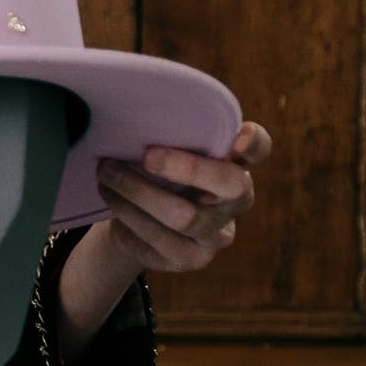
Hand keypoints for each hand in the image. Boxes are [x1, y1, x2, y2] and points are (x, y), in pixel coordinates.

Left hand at [90, 124, 269, 275]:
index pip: (259, 149)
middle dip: (184, 167)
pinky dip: (127, 220)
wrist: (141, 222)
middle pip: (227, 185)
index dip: (254, 143)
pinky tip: (112, 205)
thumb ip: (172, 134)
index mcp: (235, 163)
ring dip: (136, 193)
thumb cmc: (158, 171)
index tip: (238, 138)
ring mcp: (216, 235)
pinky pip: (157, 241)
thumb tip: (138, 106)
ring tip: (106, 175)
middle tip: (145, 155)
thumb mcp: (167, 150)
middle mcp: (235, 201)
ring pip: (180, 216)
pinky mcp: (190, 259)